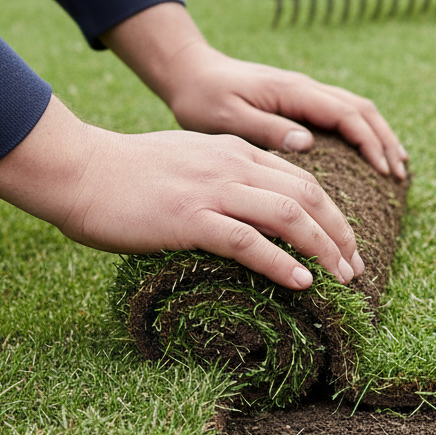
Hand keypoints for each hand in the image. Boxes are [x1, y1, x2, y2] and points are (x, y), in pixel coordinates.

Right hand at [0, 97, 362, 289]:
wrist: (79, 170)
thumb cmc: (129, 173)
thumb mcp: (191, 162)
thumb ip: (225, 177)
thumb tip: (251, 209)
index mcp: (238, 152)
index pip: (304, 181)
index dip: (334, 215)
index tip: (348, 244)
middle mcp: (235, 166)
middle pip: (309, 197)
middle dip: (341, 234)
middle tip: (356, 268)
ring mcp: (214, 190)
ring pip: (290, 215)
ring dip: (324, 249)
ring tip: (343, 278)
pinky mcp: (190, 218)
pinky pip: (249, 241)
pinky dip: (282, 262)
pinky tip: (302, 282)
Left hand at [102, 2, 408, 178]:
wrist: (187, 71)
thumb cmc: (200, 97)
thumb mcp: (226, 117)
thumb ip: (267, 127)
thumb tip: (308, 142)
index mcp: (294, 91)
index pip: (347, 115)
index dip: (370, 143)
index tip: (385, 172)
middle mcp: (306, 88)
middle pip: (362, 110)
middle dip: (386, 141)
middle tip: (401, 175)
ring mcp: (305, 92)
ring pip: (357, 109)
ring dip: (380, 135)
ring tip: (398, 166)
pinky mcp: (300, 100)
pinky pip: (344, 113)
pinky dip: (365, 131)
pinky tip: (370, 152)